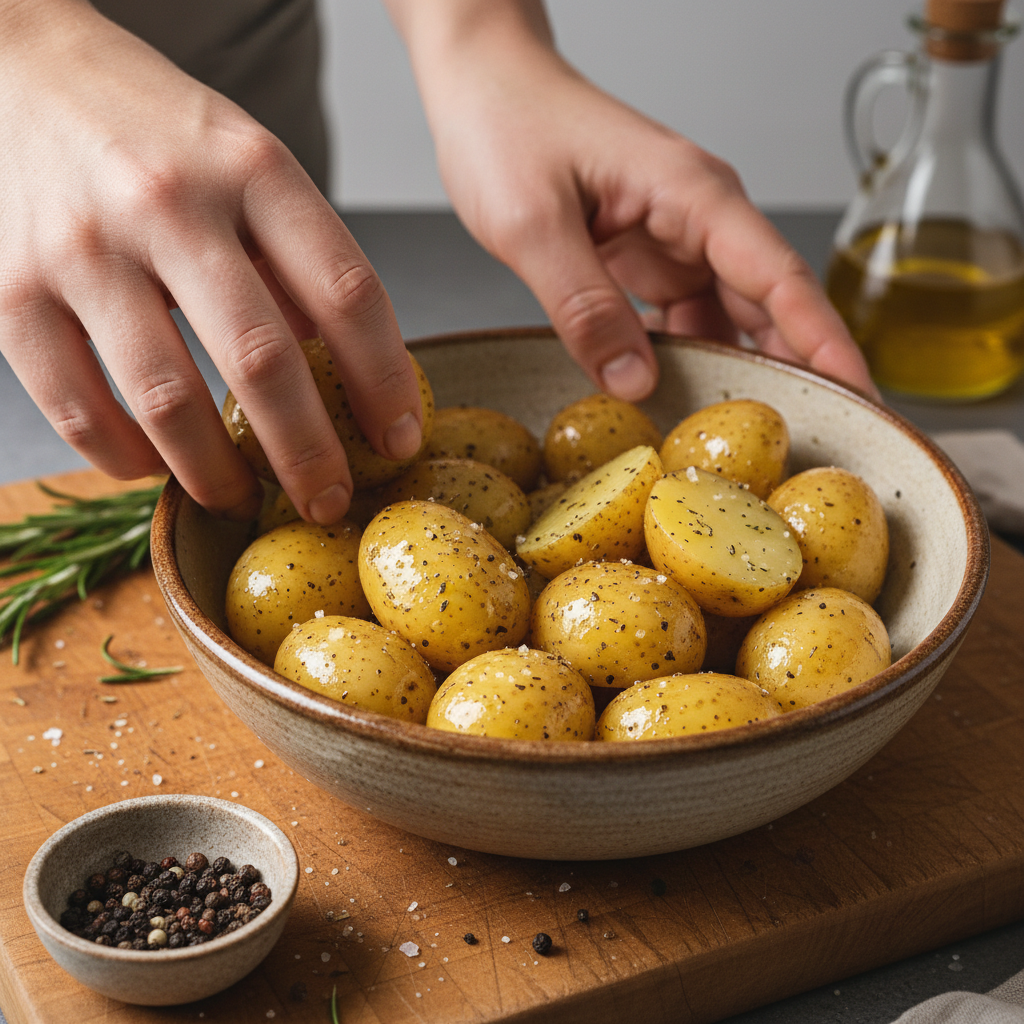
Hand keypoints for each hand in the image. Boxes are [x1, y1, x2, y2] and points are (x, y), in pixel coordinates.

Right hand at [0, 0, 424, 521]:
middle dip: (310, 454)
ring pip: (170, 401)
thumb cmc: (157, 133)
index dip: (385, 384)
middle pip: (264, 360)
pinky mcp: (12, 291)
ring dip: (219, 474)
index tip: (401, 441)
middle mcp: (168, 203)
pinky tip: (157, 468)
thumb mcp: (251, 166)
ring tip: (245, 498)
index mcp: (253, 168)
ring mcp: (83, 248)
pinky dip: (126, 459)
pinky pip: (77, 409)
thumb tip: (347, 376)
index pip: (348, 293)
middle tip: (332, 502)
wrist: (20, 71)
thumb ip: (299, 263)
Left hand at [387, 0, 877, 399]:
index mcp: (691, 194)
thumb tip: (634, 384)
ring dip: (738, 370)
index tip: (860, 398)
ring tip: (745, 435)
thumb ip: (584, 306)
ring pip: (729, 315)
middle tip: (813, 441)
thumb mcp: (533, 225)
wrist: (483, 86)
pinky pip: (684, 314)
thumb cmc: (507, 127)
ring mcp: (675, 236)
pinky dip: (689, 355)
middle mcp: (698, 215)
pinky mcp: (647, 253)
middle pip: (769, 304)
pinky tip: (681, 394)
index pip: (780, 278)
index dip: (824, 345)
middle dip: (795, 371)